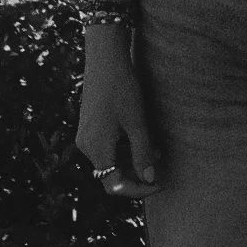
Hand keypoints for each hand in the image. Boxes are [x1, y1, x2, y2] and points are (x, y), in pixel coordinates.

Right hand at [76, 27, 161, 198]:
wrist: (105, 57)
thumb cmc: (123, 88)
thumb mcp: (137, 121)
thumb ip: (143, 152)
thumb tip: (150, 179)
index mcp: (97, 149)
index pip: (114, 186)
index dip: (137, 189)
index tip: (159, 183)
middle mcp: (86, 146)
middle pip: (111, 173)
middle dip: (137, 172)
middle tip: (160, 163)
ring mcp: (86, 134)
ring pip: (110, 159)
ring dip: (132, 158)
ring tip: (155, 147)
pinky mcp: (89, 124)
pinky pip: (106, 145)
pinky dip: (124, 146)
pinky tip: (141, 134)